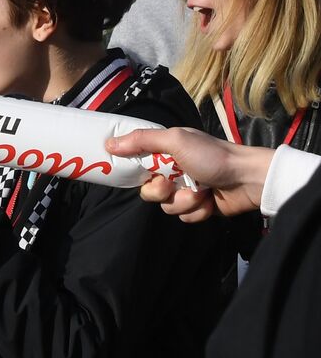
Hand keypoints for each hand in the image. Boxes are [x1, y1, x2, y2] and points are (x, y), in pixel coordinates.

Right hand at [106, 128, 275, 221]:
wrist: (248, 179)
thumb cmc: (212, 155)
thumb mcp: (176, 140)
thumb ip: (142, 141)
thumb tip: (108, 144)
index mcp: (166, 152)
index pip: (137, 165)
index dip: (135, 173)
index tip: (138, 174)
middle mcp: (174, 171)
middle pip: (148, 191)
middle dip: (160, 191)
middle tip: (172, 184)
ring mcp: (186, 190)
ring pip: (166, 207)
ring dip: (183, 202)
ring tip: (201, 192)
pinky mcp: (199, 208)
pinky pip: (185, 217)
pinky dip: (197, 211)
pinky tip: (209, 201)